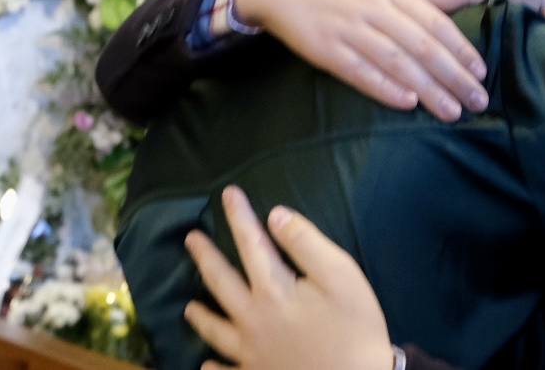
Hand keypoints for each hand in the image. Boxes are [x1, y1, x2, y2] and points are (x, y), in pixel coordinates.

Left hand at [184, 186, 393, 369]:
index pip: (251, 244)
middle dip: (205, 257)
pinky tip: (207, 365)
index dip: (239, 216)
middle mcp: (253, 321)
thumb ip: (306, 244)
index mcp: (273, 291)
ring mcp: (251, 355)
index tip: (228, 193)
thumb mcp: (341, 276)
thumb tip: (275, 216)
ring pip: (216, 331)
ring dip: (201, 316)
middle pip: (221, 283)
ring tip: (189, 307)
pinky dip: (214, 369)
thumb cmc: (355, 330)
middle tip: (191, 239)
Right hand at [234, 0, 487, 120]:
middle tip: (478, 101)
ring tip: (451, 111)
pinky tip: (407, 102)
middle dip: (453, 75)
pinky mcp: (325, 49)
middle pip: (422, 45)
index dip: (460, 48)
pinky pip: (360, 72)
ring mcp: (349, 29)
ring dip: (428, 88)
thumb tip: (461, 5)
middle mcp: (373, 8)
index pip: (435, 21)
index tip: (482, 72)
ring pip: (397, 61)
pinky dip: (384, 87)